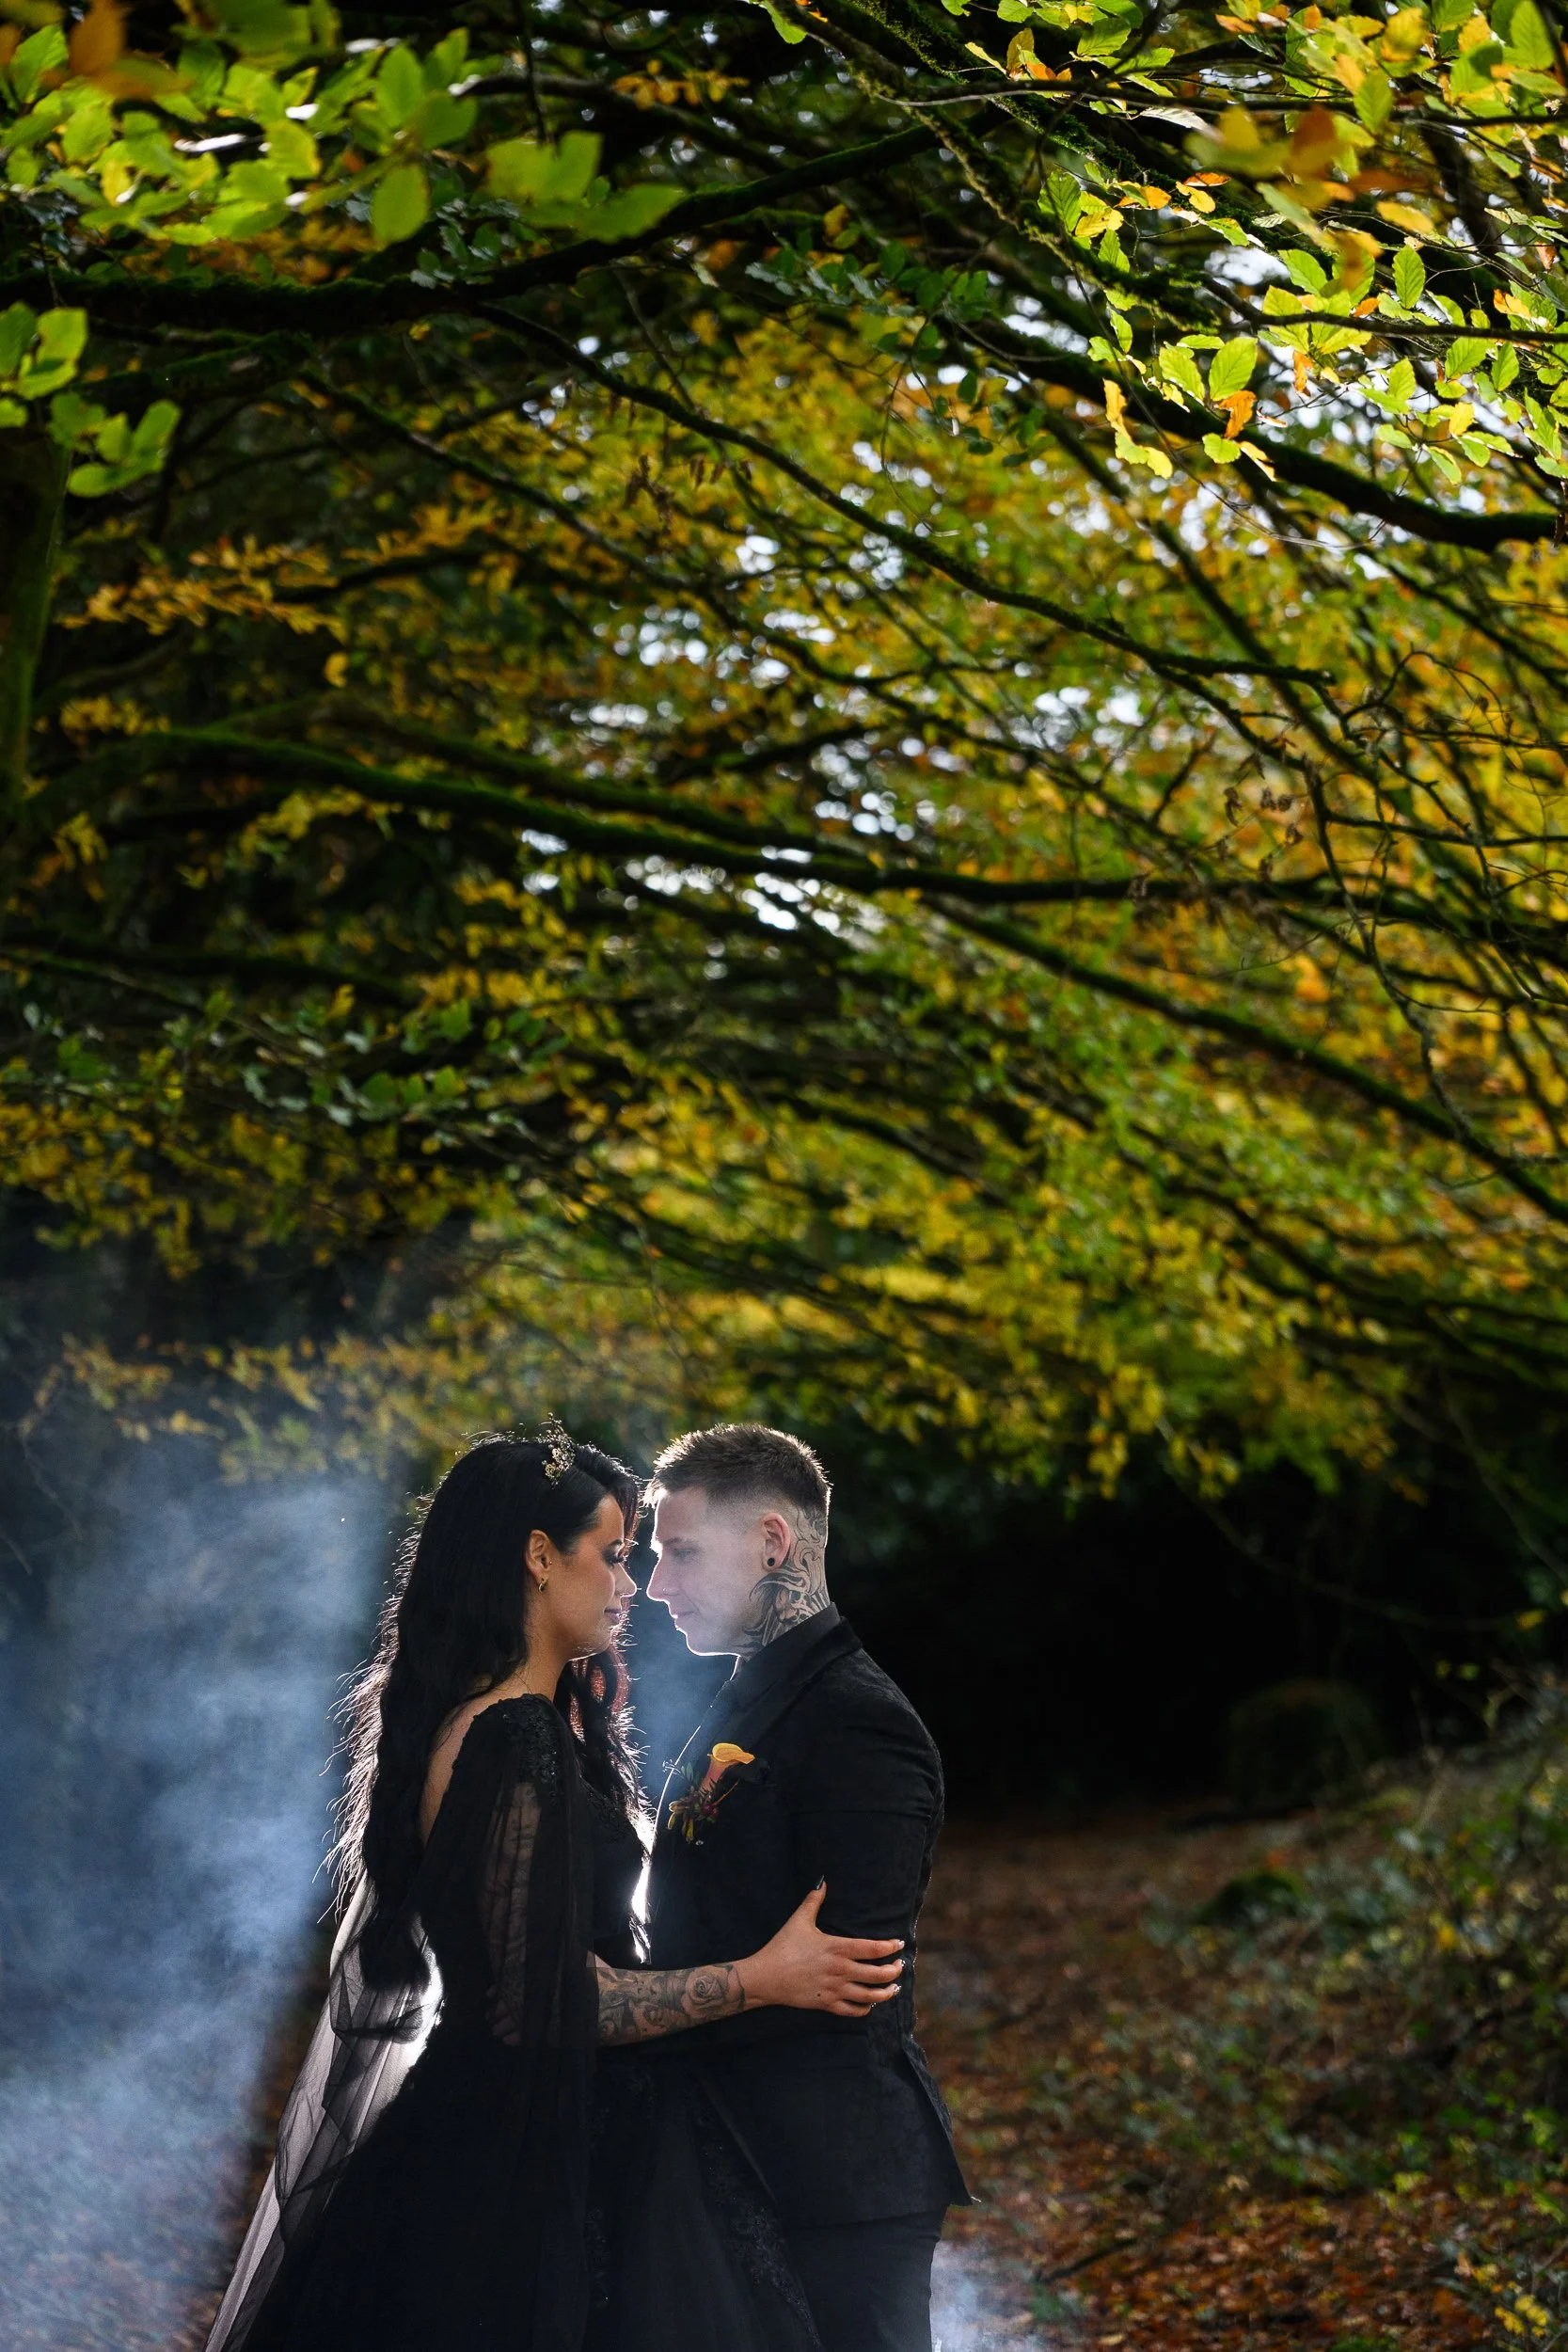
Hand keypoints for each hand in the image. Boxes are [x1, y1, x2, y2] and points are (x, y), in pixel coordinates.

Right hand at [738, 1883, 904, 2016]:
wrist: (766, 1977)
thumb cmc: (783, 1947)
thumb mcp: (799, 1920)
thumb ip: (814, 1900)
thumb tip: (823, 1881)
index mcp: (837, 1948)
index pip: (873, 1949)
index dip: (890, 1947)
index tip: (899, 1944)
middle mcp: (840, 1970)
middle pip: (877, 1974)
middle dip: (894, 1971)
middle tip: (900, 1966)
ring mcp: (835, 1990)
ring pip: (870, 1995)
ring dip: (886, 1992)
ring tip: (894, 1988)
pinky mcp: (827, 2004)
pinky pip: (853, 2011)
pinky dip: (866, 2008)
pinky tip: (870, 2003)